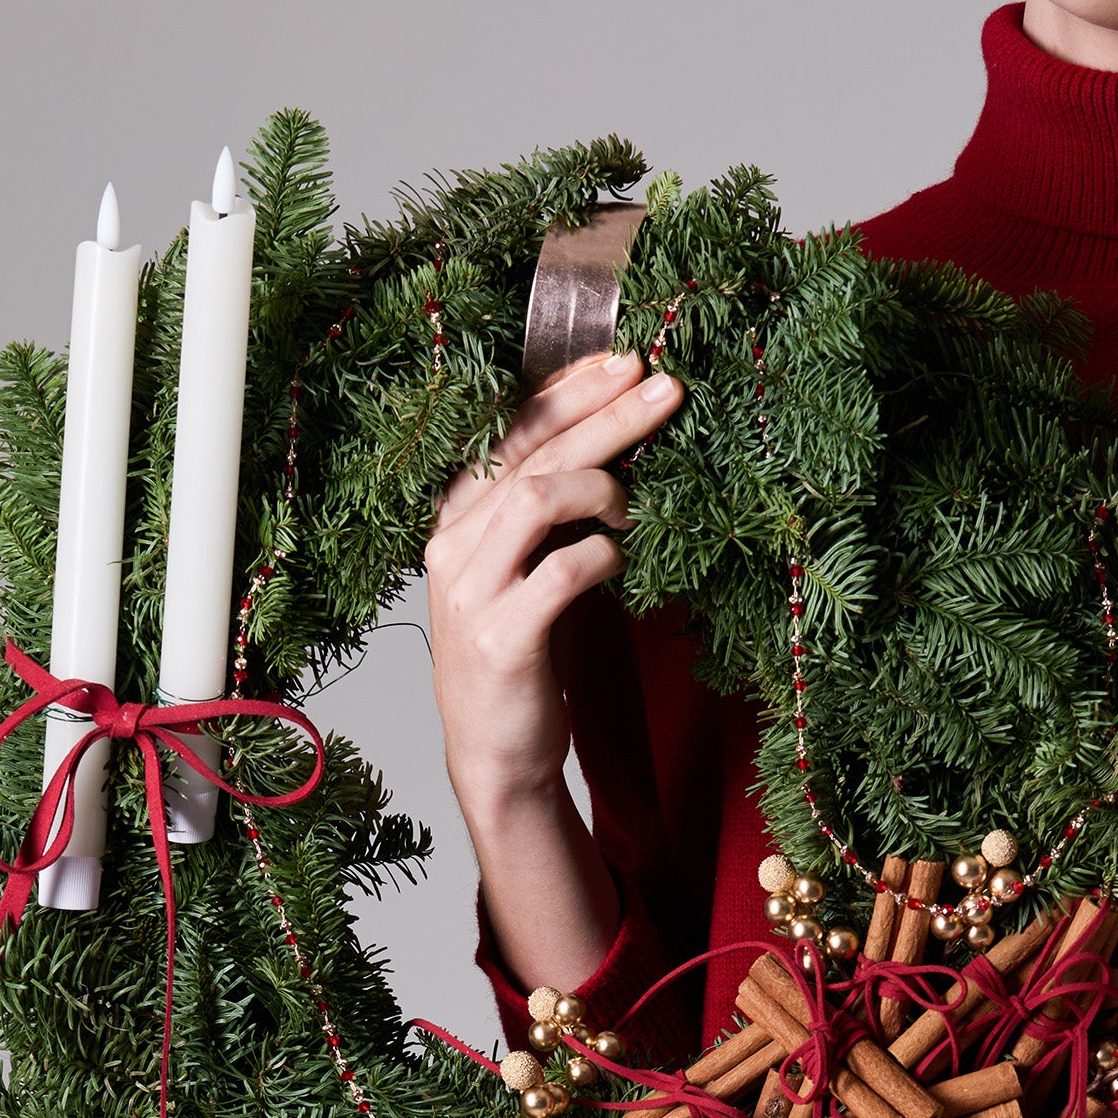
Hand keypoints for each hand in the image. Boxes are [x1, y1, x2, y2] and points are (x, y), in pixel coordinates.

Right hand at [425, 352, 684, 994]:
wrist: (495, 755)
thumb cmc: (521, 657)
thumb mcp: (526, 569)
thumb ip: (551, 513)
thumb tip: (618, 443)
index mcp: (455, 517)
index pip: (511, 430)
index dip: (569, 390)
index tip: (627, 362)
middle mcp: (451, 545)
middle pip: (531, 453)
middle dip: (605, 415)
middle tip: (666, 389)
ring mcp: (470, 592)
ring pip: (537, 498)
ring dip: (602, 484)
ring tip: (638, 500)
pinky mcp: (500, 639)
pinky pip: (560, 572)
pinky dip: (603, 555)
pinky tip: (625, 557)